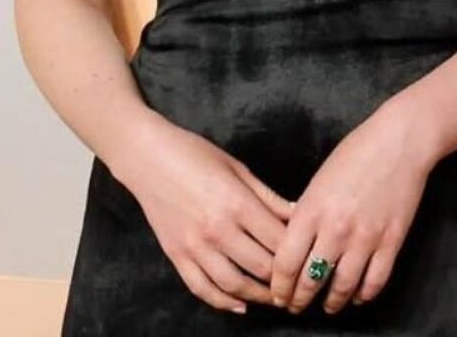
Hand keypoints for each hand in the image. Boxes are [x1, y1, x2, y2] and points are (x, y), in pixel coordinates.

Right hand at [118, 114, 296, 314]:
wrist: (148, 157)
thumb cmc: (194, 154)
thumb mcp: (238, 168)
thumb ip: (268, 196)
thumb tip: (297, 215)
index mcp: (237, 203)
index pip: (278, 240)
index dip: (297, 253)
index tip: (308, 258)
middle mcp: (218, 229)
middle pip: (261, 267)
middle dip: (284, 280)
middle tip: (297, 283)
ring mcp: (195, 246)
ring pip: (234, 285)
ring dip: (259, 296)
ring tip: (275, 298)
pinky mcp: (177, 256)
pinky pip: (202, 288)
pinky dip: (223, 302)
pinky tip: (239, 304)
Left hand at [269, 100, 436, 315]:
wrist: (399, 141)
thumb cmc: (356, 152)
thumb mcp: (320, 179)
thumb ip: (306, 212)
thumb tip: (296, 243)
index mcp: (312, 209)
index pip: (285, 262)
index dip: (278, 285)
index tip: (277, 292)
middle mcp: (336, 229)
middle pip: (309, 280)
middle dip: (298, 299)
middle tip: (294, 306)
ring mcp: (365, 238)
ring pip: (342, 288)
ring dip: (331, 303)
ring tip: (326, 307)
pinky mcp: (391, 242)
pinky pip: (374, 282)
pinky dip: (363, 295)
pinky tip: (356, 297)